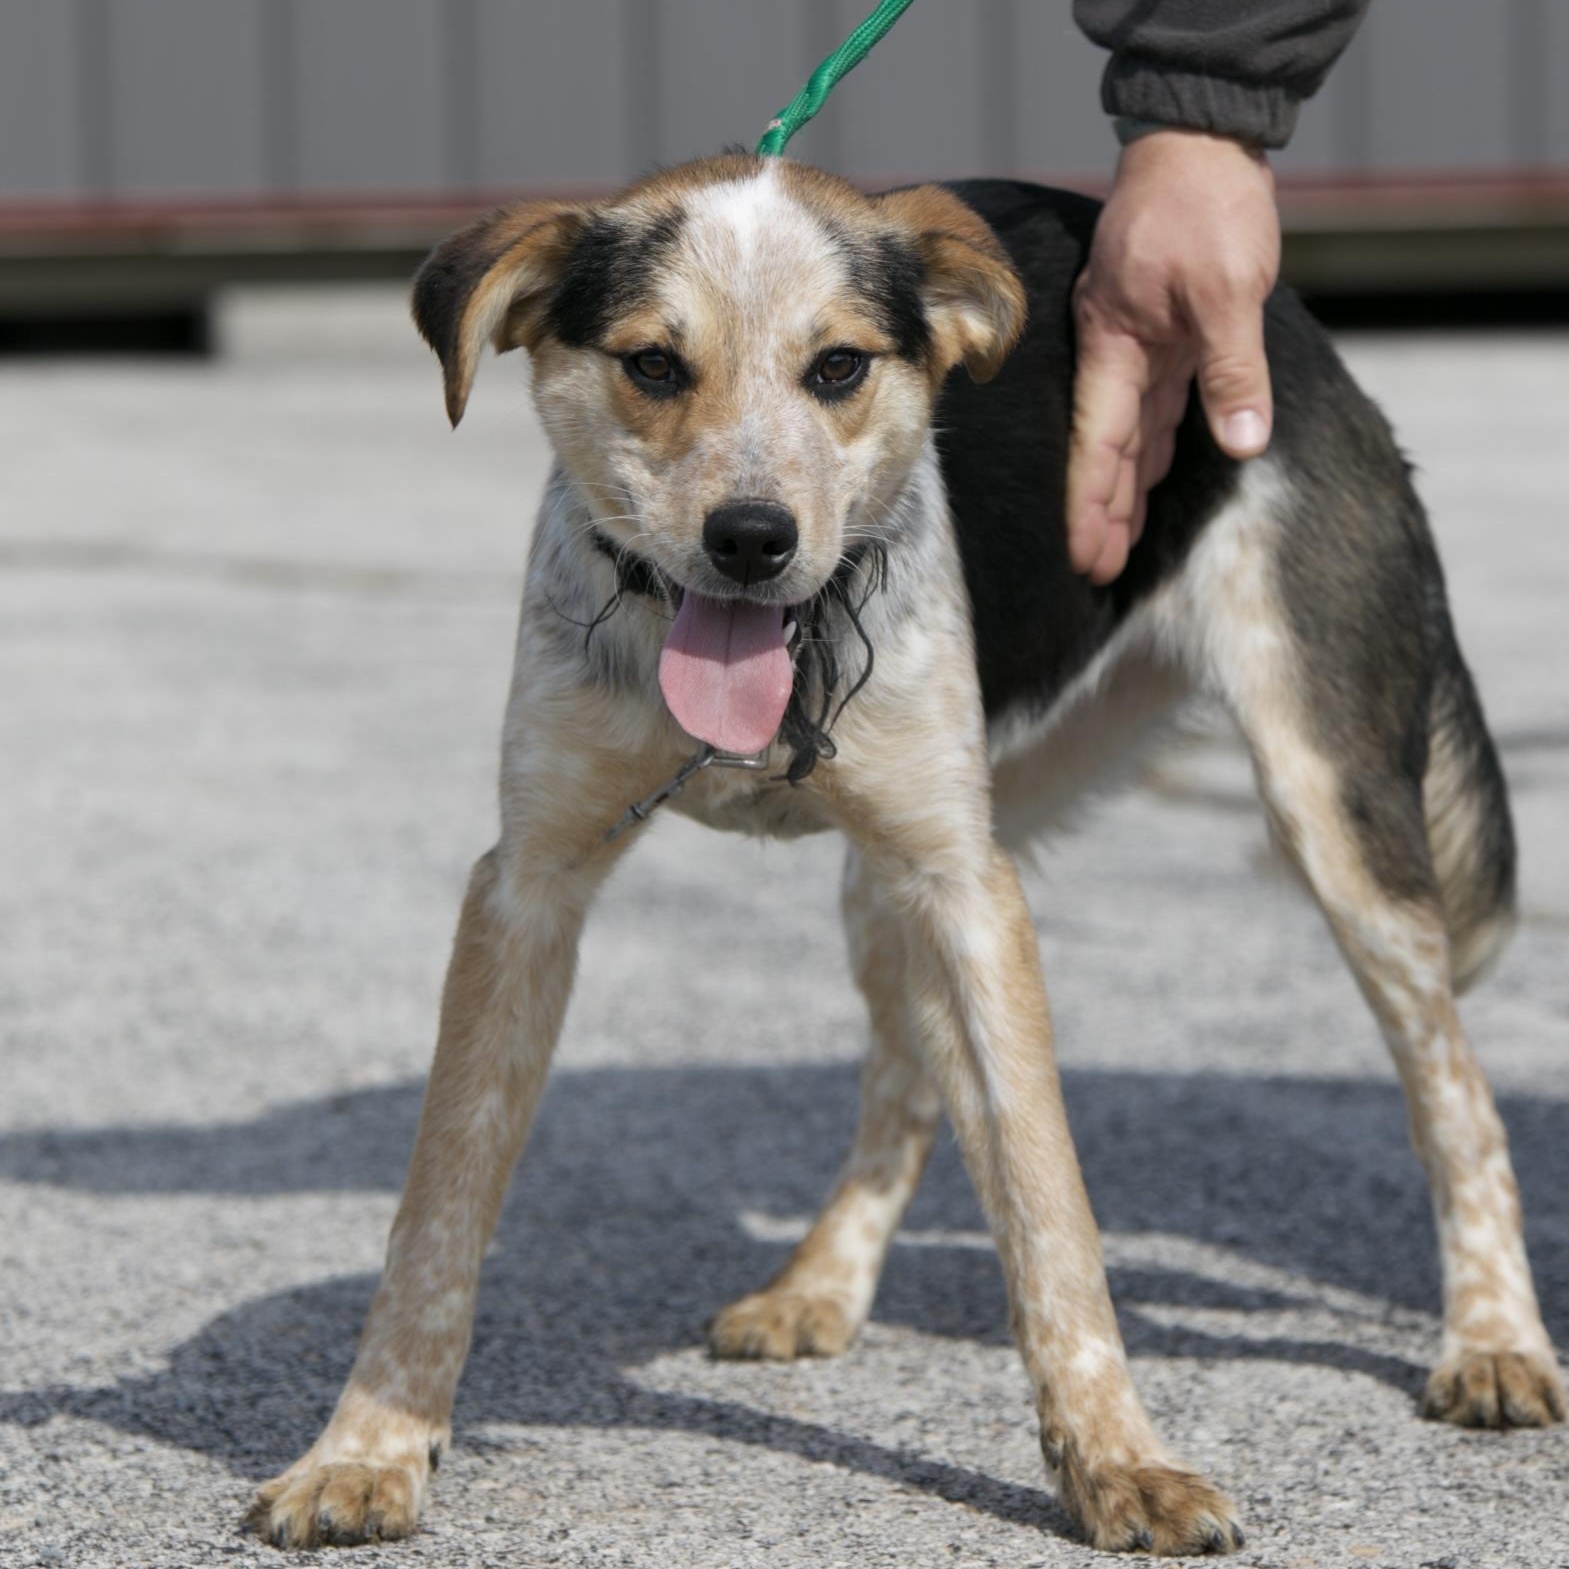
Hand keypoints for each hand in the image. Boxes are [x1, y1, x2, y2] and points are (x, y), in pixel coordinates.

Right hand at [1066, 129, 1280, 582]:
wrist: (1202, 140)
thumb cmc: (1206, 207)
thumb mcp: (1230, 292)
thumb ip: (1234, 371)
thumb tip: (1243, 445)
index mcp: (1116, 345)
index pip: (1097, 443)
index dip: (1090, 504)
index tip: (1085, 556)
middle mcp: (1117, 351)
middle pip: (1105, 446)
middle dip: (1102, 510)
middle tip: (1096, 570)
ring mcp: (1138, 341)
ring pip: (1129, 430)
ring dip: (1125, 486)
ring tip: (1118, 542)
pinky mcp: (1165, 331)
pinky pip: (1154, 403)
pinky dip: (1149, 445)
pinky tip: (1147, 478)